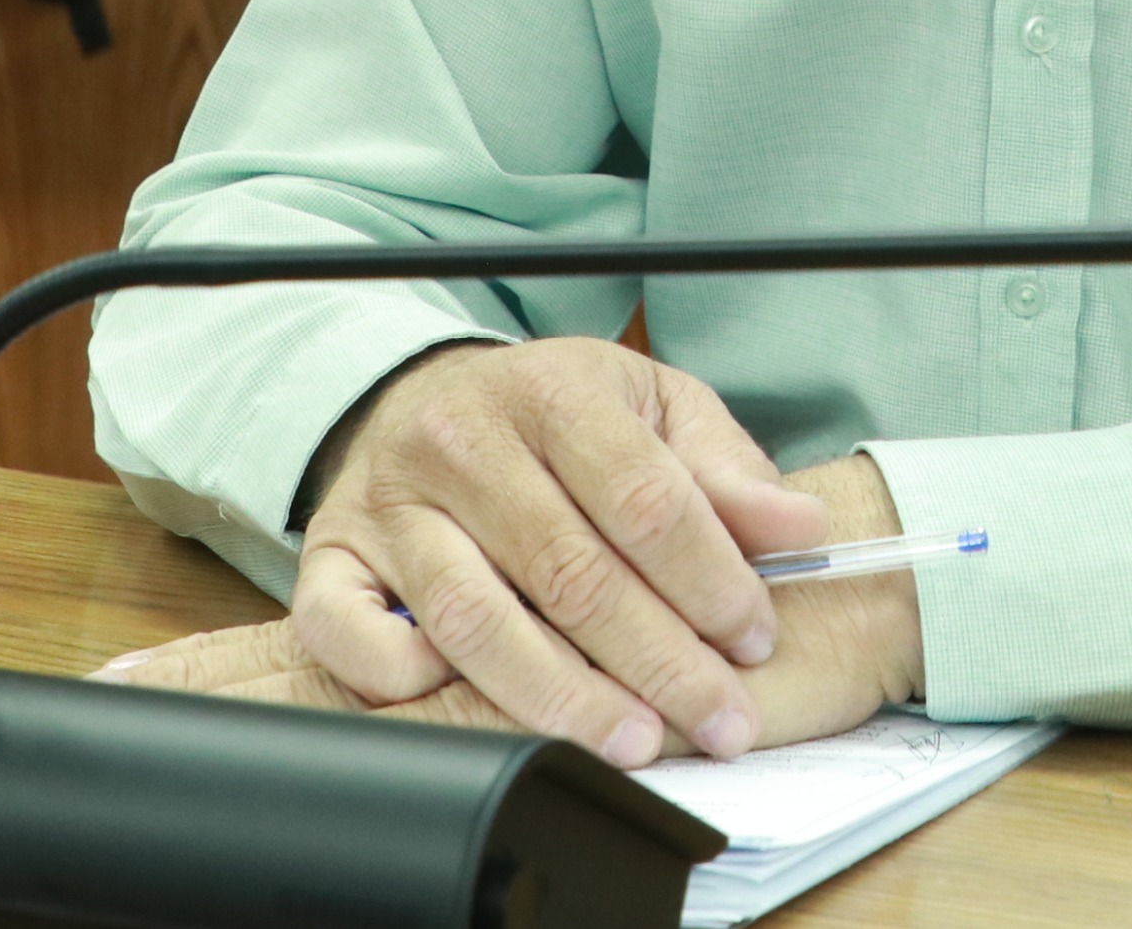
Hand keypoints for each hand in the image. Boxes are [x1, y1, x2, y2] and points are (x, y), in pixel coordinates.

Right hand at [100, 455, 923, 761]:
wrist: (426, 398)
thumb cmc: (555, 416)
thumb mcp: (652, 409)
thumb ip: (725, 470)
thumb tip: (802, 528)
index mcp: (551, 391)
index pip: (642, 496)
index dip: (709, 577)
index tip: (753, 637)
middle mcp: (461, 441)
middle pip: (569, 572)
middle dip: (659, 660)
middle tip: (721, 719)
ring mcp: (390, 505)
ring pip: (475, 620)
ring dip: (562, 697)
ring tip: (636, 741)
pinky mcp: (329, 560)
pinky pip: (351, 636)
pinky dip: (409, 682)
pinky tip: (479, 708)